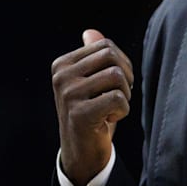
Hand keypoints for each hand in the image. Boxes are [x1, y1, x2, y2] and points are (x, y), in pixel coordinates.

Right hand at [51, 28, 133, 185]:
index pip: (104, 45)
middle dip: (125, 76)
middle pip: (111, 56)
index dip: (121, 63)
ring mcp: (68, 94)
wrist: (82, 153)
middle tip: (119, 96)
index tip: (116, 84)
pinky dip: (122, 111)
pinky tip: (109, 120)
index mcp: (62, 65)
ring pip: (116, 76)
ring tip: (112, 108)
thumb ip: (92, 56)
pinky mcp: (79, 114)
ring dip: (124, 95)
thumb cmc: (92, 114)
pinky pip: (118, 99)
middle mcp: (61, 76)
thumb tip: (90, 32)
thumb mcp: (92, 82)